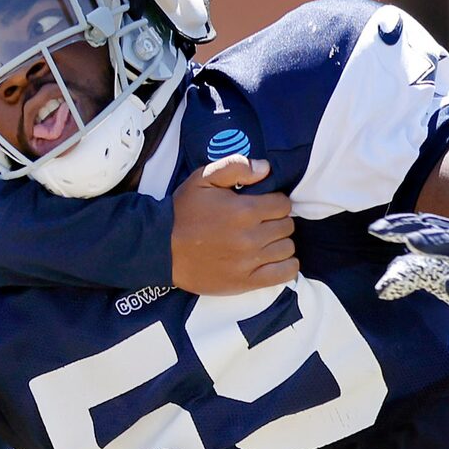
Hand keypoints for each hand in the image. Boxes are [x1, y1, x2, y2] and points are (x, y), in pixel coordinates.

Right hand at [171, 155, 296, 295]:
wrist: (161, 248)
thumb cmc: (183, 211)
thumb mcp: (203, 178)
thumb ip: (235, 167)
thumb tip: (266, 168)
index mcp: (244, 210)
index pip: (283, 204)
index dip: (276, 203)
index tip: (264, 206)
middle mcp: (250, 237)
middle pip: (286, 226)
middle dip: (278, 222)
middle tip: (262, 223)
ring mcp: (249, 261)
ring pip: (287, 249)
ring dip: (280, 243)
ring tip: (265, 242)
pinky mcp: (245, 282)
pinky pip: (284, 274)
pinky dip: (287, 266)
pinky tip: (275, 261)